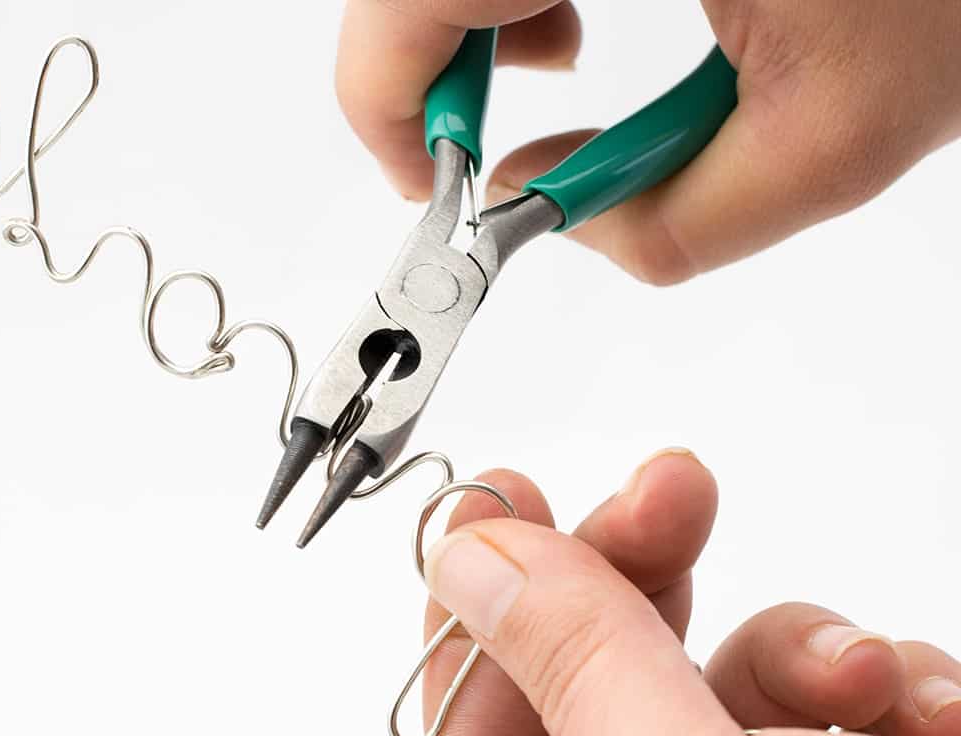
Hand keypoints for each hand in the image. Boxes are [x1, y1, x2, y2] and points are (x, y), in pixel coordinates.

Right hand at [336, 1, 960, 284]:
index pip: (405, 1)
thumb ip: (667, 227)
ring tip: (553, 63)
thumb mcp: (833, 140)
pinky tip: (574, 8)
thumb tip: (544, 210)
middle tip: (478, 138)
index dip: (387, 105)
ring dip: (470, 14)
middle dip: (430, 63)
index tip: (431, 178)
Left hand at [420, 452, 960, 735]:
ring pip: (728, 680)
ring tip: (872, 681)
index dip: (480, 615)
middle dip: (637, 579)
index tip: (500, 505)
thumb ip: (580, 671)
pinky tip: (943, 726)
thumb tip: (474, 561)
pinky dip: (890, 685)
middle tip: (667, 493)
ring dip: (800, 648)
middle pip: (598, 688)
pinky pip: (837, 701)